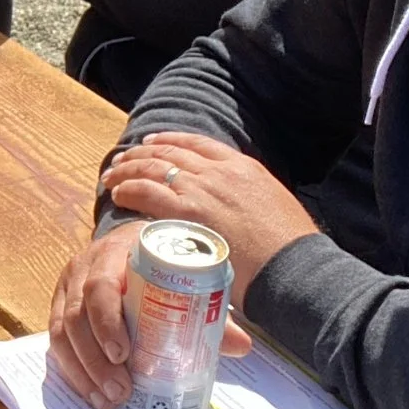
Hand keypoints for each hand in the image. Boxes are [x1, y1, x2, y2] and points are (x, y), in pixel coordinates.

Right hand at [49, 220, 251, 408]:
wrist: (134, 246)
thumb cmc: (163, 265)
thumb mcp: (184, 276)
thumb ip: (211, 311)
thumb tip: (241, 346)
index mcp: (116, 252)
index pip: (100, 285)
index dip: (106, 320)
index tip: (122, 354)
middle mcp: (84, 266)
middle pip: (77, 315)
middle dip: (95, 359)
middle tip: (120, 391)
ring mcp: (67, 288)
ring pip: (61, 332)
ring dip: (83, 372)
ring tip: (108, 400)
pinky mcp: (59, 308)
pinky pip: (56, 342)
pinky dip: (73, 372)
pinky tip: (92, 394)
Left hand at [100, 131, 317, 297]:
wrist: (296, 267)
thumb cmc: (291, 252)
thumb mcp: (274, 209)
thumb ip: (249, 204)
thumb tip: (238, 217)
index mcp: (243, 167)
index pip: (198, 143)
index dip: (170, 140)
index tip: (152, 142)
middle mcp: (220, 172)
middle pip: (170, 152)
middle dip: (141, 154)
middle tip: (123, 160)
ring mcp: (203, 190)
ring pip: (153, 168)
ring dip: (128, 170)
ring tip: (112, 176)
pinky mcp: (188, 214)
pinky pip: (147, 193)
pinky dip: (129, 190)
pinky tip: (118, 194)